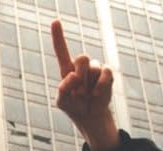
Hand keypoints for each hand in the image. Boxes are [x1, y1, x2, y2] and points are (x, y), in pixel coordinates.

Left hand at [51, 20, 118, 150]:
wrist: (89, 117)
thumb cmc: (74, 107)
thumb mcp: (62, 103)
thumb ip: (63, 90)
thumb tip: (73, 75)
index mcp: (66, 70)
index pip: (61, 50)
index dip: (58, 36)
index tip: (55, 21)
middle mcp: (81, 67)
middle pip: (82, 58)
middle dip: (80, 74)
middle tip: (78, 92)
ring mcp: (95, 70)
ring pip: (93, 67)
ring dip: (88, 84)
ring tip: (86, 96)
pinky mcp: (107, 75)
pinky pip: (106, 72)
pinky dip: (100, 84)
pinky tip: (95, 94)